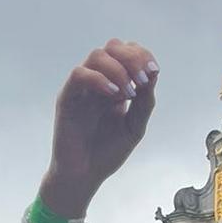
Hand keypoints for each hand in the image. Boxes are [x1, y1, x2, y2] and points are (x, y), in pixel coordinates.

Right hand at [40, 41, 157, 219]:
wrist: (85, 175)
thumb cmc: (107, 153)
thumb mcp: (134, 127)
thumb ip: (144, 103)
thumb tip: (153, 75)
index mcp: (115, 85)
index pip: (127, 53)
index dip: (142, 56)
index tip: (154, 72)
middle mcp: (98, 81)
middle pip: (113, 47)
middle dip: (132, 57)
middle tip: (143, 79)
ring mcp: (82, 88)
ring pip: (97, 55)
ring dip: (118, 69)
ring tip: (128, 92)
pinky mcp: (67, 97)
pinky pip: (80, 74)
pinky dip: (99, 79)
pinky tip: (114, 95)